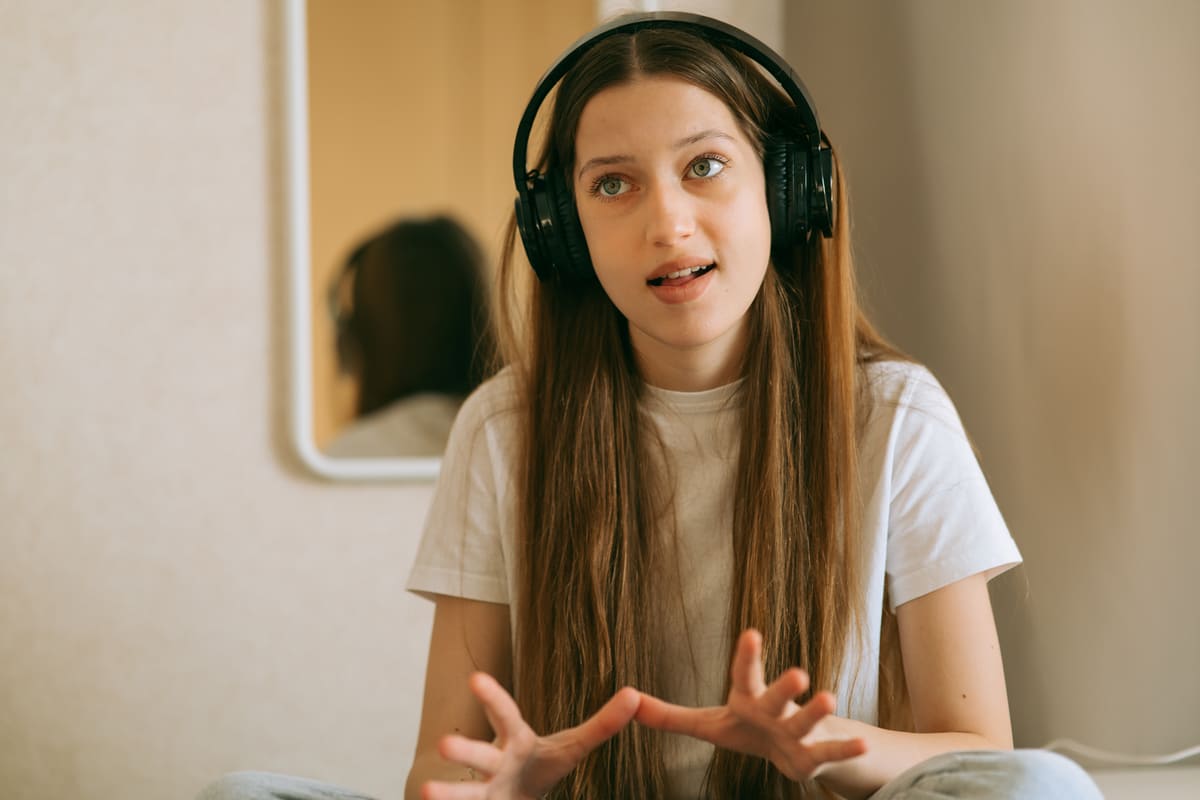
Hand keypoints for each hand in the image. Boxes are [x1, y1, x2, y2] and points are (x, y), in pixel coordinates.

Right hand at [421, 672, 639, 799]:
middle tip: (446, 745)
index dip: (493, 697)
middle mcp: (493, 763)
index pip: (505, 714)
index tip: (475, 677)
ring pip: (463, 794)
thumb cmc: (541, 763)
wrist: (516, 795)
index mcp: (516, 740)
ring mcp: (482, 792)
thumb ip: (602, 724)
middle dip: (463, 750)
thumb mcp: (572, 745)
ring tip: (427, 793)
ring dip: (446, 793)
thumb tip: (636, 695)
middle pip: (478, 756)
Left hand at [635, 629, 866, 781]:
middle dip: (785, 685)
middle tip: (798, 673)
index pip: (744, 674)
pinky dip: (846, 751)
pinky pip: (831, 753)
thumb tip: (627, 702)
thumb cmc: (747, 729)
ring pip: (807, 721)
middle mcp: (774, 710)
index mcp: (747, 699)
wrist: (792, 750)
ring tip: (828, 696)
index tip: (752, 632)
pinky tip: (864, 747)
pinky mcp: (814, 757)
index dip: (747, 656)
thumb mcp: (708, 724)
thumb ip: (669, 716)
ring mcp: (797, 732)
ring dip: (817, 711)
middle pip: (777, 696)